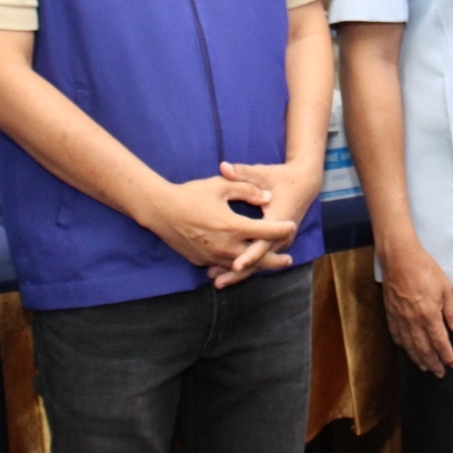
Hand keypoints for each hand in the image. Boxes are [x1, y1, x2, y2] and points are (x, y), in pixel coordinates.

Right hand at [141, 174, 296, 289]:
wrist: (160, 210)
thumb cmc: (191, 194)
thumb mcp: (220, 185)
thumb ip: (247, 189)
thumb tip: (267, 197)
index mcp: (234, 226)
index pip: (267, 231)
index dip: (282, 229)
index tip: (292, 226)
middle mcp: (226, 246)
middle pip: (258, 259)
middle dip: (275, 261)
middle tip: (288, 260)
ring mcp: (213, 256)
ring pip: (241, 266)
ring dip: (256, 267)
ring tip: (268, 265)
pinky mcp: (202, 260)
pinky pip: (223, 266)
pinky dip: (235, 266)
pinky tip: (240, 264)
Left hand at [206, 162, 318, 287]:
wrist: (305, 184)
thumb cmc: (281, 177)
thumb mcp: (262, 173)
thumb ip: (242, 173)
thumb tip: (224, 167)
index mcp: (278, 219)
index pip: (263, 242)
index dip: (249, 255)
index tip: (235, 265)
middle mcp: (282, 236)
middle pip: (260, 260)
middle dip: (239, 272)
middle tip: (218, 281)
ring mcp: (281, 242)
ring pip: (260, 263)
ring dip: (240, 273)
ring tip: (218, 281)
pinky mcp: (277, 244)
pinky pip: (261, 258)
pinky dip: (246, 266)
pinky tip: (226, 273)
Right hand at [379, 237, 452, 376]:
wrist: (399, 258)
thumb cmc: (425, 270)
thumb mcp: (446, 288)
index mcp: (429, 316)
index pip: (440, 343)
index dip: (447, 356)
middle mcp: (414, 322)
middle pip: (424, 349)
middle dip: (433, 363)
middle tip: (439, 373)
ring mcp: (400, 319)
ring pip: (410, 346)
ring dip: (418, 359)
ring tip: (424, 367)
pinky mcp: (390, 313)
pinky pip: (397, 335)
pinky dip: (403, 346)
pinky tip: (407, 349)